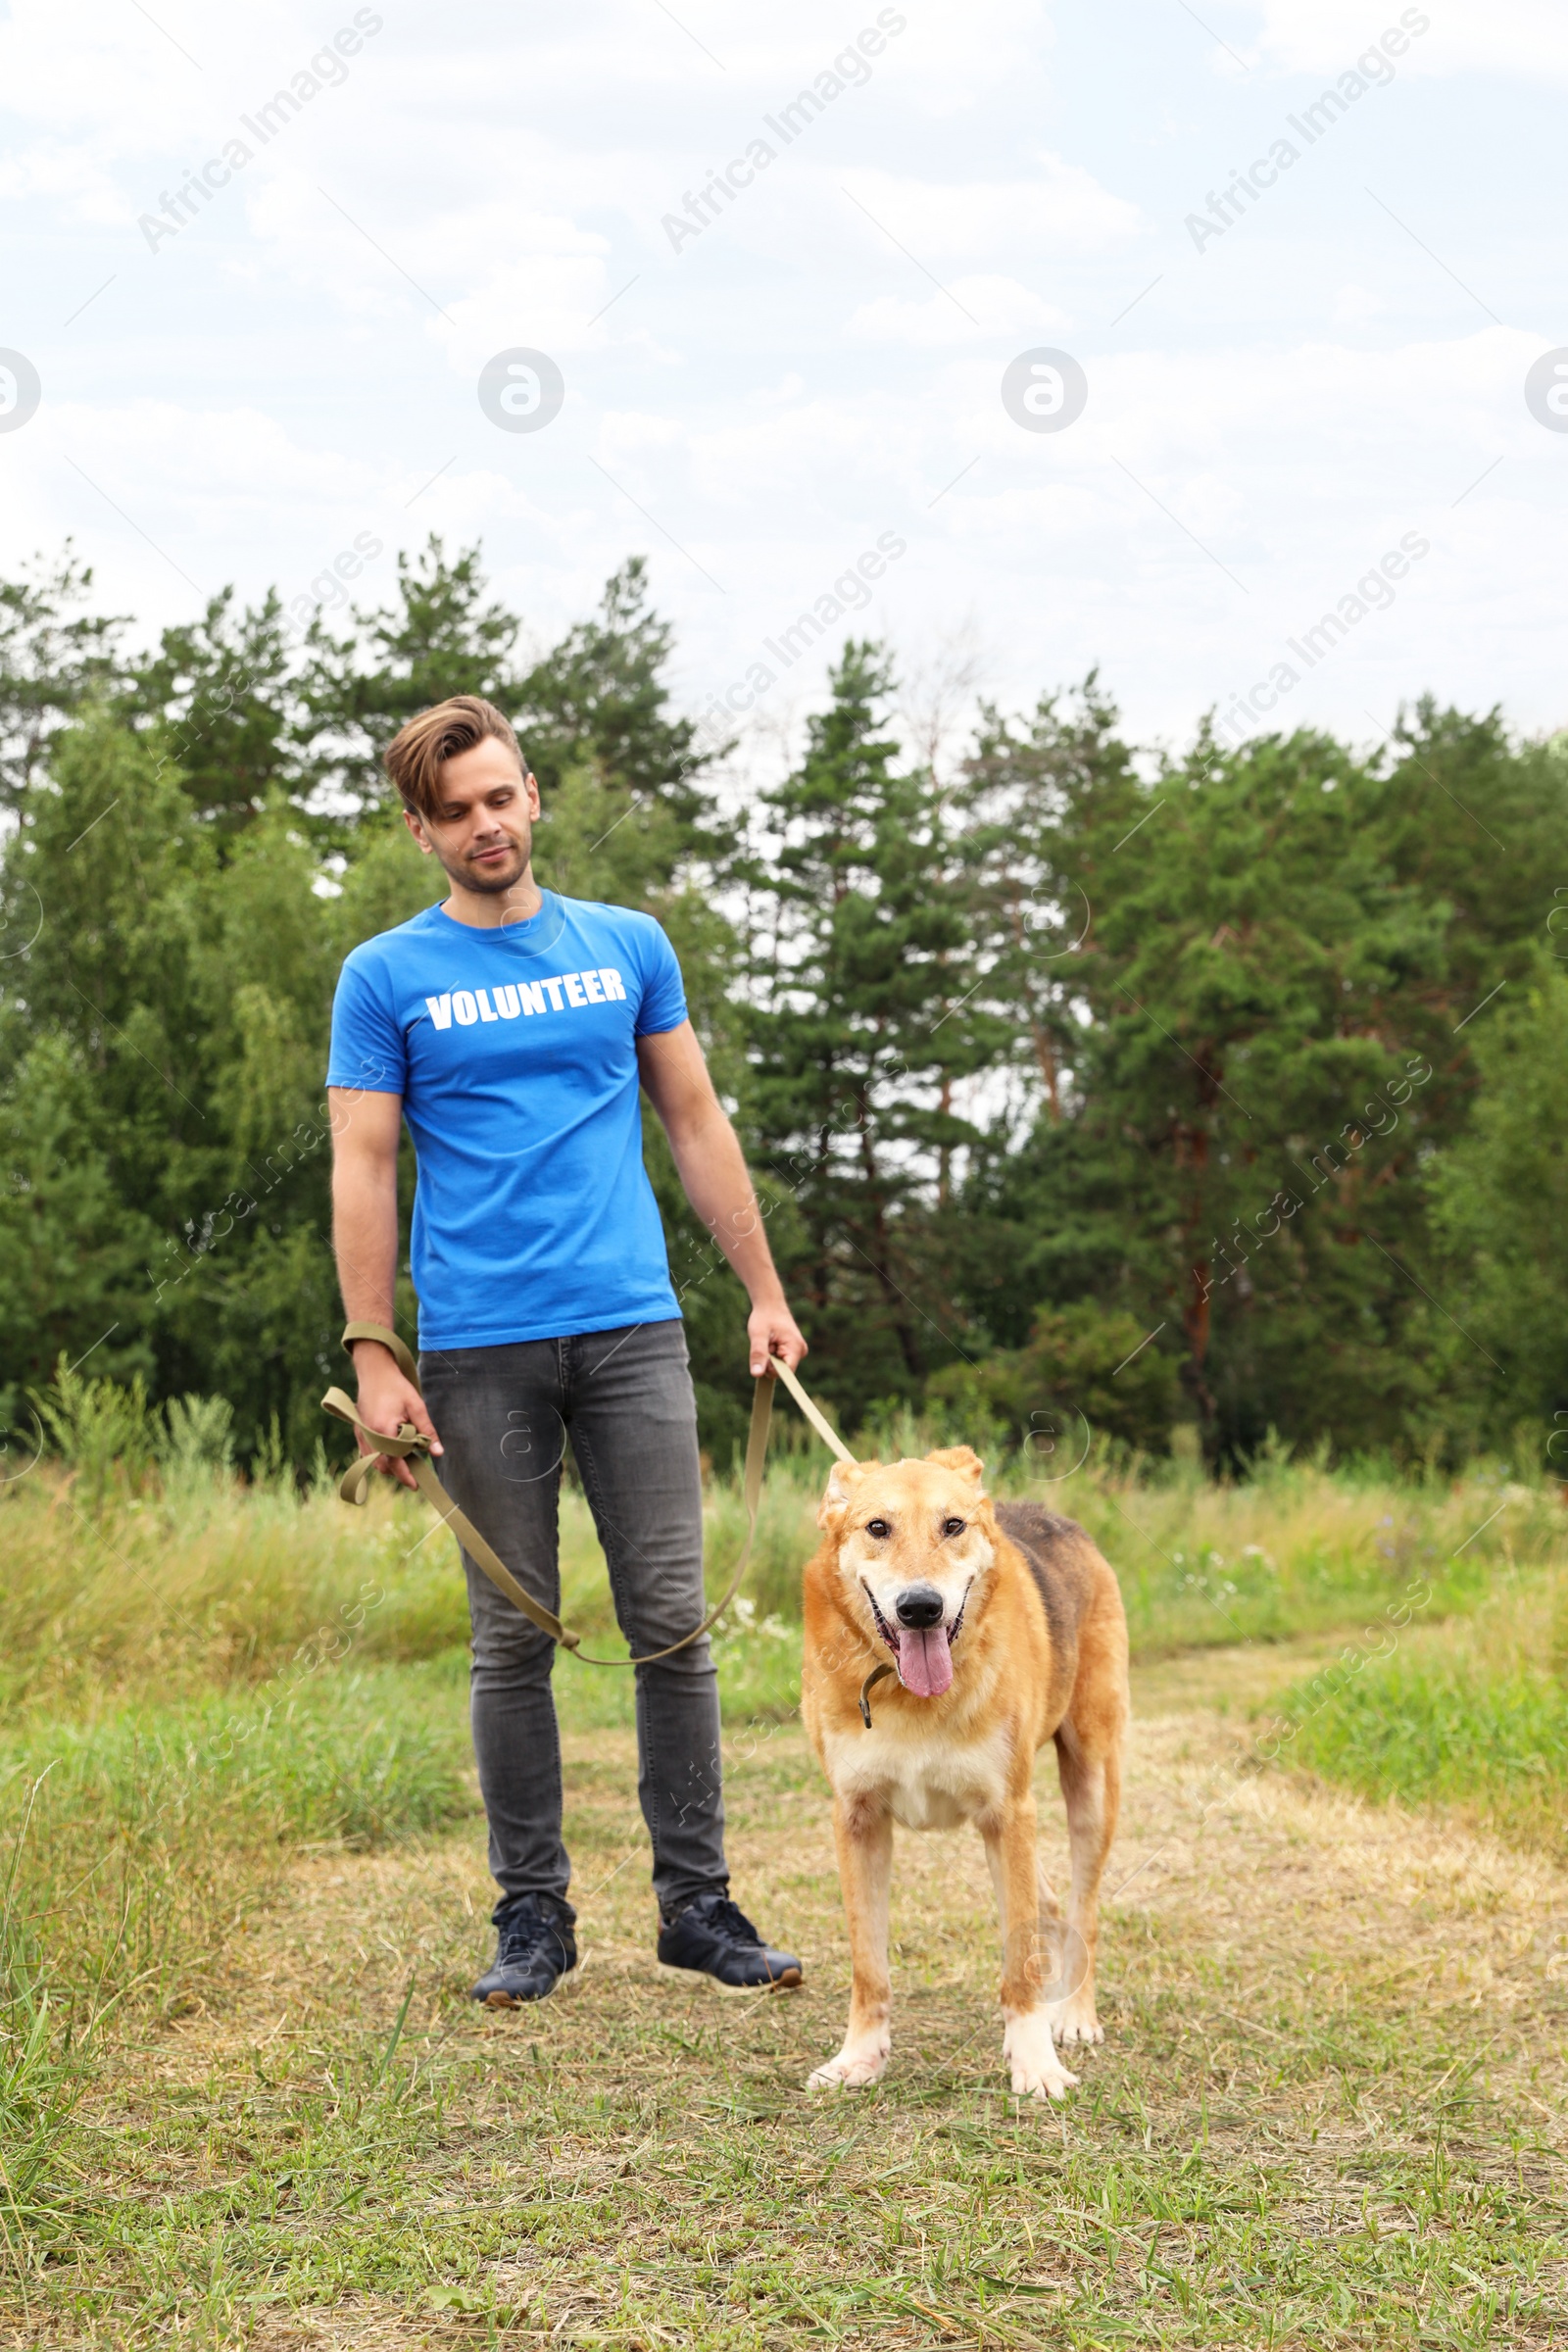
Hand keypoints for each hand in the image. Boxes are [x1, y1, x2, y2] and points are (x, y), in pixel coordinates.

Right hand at [350, 1341, 442, 1490]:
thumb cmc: (396, 1386)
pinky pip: (367, 1452)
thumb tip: (438, 1452)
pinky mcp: (358, 1430)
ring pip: (372, 1461)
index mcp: (382, 1430)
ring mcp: (361, 1433)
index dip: (406, 1476)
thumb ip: (427, 1430)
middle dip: (397, 1473)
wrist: (374, 1371)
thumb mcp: (417, 1406)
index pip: (394, 1462)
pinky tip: (392, 1452)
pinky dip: (379, 1457)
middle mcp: (368, 1435)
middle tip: (415, 1474)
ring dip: (388, 1465)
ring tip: (405, 1463)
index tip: (416, 1485)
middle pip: (382, 1466)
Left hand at [747, 1296, 806, 1377]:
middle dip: (769, 1361)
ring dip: (769, 1357)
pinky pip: (779, 1361)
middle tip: (766, 1343)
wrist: (770, 1304)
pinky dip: (771, 1354)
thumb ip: (758, 1355)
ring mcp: (797, 1351)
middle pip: (781, 1370)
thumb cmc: (764, 1317)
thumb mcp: (758, 1335)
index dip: (771, 1369)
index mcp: (796, 1348)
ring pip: (779, 1366)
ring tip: (768, 1341)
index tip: (763, 1356)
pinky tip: (770, 1343)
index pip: (786, 1373)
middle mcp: (800, 1351)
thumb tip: (756, 1374)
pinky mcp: (792, 1351)